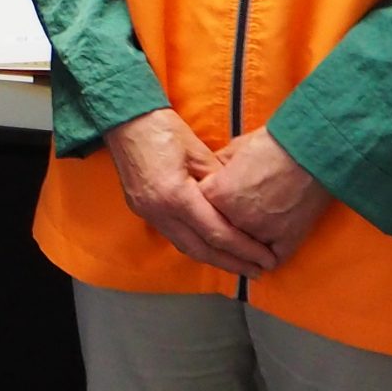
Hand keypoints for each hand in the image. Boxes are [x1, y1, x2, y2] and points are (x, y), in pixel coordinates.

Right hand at [107, 108, 280, 276]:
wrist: (124, 119)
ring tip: (238, 265)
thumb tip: (236, 203)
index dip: (244, 249)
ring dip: (213, 258)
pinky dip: (195, 245)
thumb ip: (218, 181)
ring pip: (185, 247)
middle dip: (232, 263)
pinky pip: (173, 235)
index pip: (217, 233)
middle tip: (258, 271)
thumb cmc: (163, 128)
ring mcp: (148, 213)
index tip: (267, 258)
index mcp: (176, 196)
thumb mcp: (198, 152)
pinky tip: (210, 247)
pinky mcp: (142, 209)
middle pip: (201, 249)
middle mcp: (160, 212)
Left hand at [200, 128, 334, 261]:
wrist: (311, 151)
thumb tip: (206, 178)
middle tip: (227, 223)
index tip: (209, 204)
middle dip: (219, 226)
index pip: (196, 209)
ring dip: (240, 248)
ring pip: (241, 251)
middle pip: (217, 232)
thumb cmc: (272, 146)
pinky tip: (262, 257)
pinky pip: (269, 260)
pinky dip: (266, 259)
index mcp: (217, 194)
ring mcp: (261, 233)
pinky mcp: (286, 241)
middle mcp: (234, 218)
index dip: (202, 205)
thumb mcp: (233, 150)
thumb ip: (215, 169)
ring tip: (242, 245)